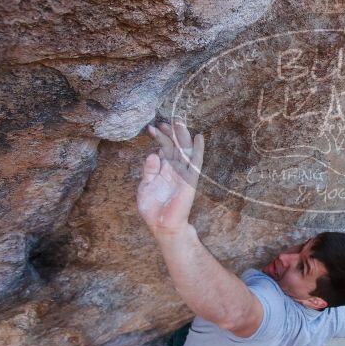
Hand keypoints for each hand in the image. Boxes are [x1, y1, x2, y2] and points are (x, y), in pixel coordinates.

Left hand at [136, 120, 204, 235]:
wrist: (162, 225)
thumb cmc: (153, 209)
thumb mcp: (145, 187)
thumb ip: (149, 170)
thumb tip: (154, 154)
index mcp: (163, 170)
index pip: (163, 149)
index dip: (158, 138)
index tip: (151, 128)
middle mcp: (174, 169)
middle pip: (174, 146)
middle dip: (170, 133)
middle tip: (165, 121)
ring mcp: (183, 173)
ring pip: (184, 150)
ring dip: (182, 136)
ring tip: (178, 121)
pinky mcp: (190, 179)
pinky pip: (196, 162)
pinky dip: (198, 149)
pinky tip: (199, 137)